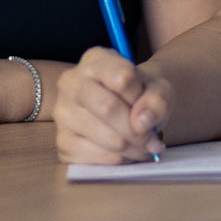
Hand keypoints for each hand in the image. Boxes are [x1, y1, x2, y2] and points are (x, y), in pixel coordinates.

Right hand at [54, 47, 169, 162]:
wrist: (129, 111)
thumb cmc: (141, 95)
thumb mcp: (159, 89)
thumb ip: (157, 100)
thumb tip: (141, 124)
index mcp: (95, 60)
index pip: (122, 77)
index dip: (142, 97)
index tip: (150, 106)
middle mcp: (71, 82)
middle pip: (108, 108)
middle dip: (138, 130)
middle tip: (154, 140)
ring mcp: (62, 113)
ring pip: (104, 136)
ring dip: (133, 148)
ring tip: (144, 147)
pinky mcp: (63, 142)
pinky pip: (94, 157)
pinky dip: (118, 160)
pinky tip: (126, 153)